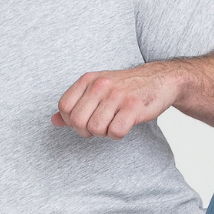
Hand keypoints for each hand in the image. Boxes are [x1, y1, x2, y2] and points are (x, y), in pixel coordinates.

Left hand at [51, 61, 181, 138]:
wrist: (160, 80)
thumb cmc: (125, 88)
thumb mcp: (96, 90)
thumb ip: (74, 105)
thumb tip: (53, 121)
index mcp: (88, 79)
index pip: (64, 107)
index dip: (71, 120)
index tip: (85, 120)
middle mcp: (100, 85)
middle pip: (78, 121)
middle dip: (87, 131)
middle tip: (99, 126)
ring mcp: (117, 95)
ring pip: (96, 129)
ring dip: (104, 132)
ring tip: (113, 122)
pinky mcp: (133, 107)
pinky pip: (115, 132)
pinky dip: (118, 134)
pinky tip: (124, 124)